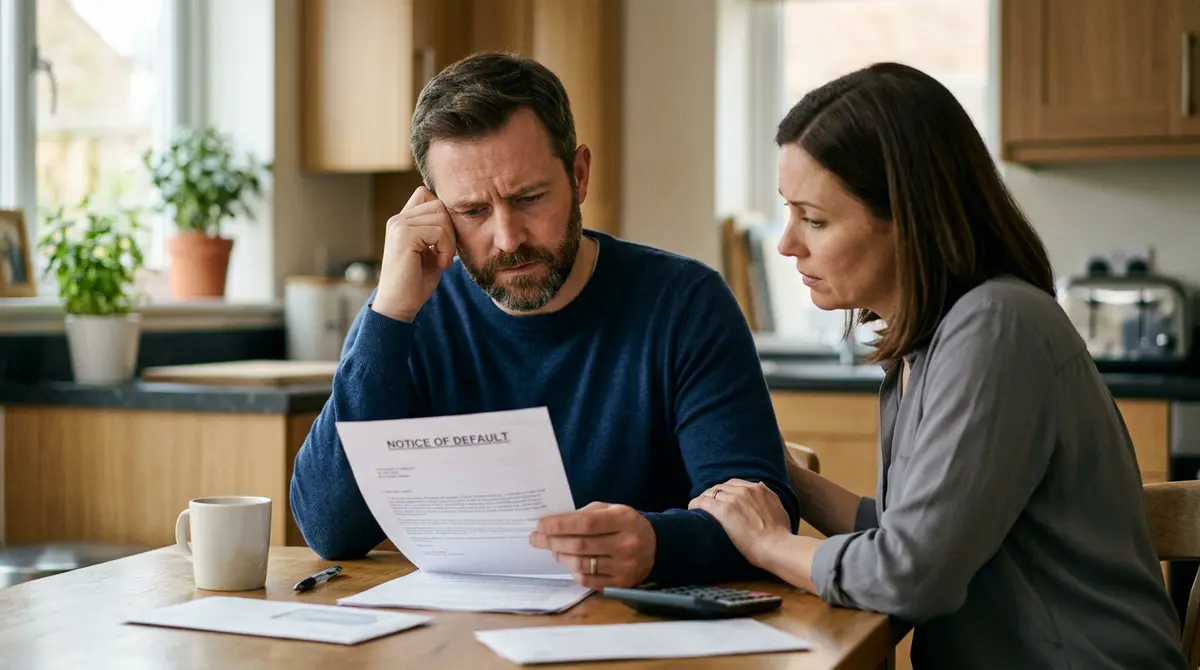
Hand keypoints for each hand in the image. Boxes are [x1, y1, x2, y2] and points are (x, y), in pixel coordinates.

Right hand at [372, 186, 456, 321]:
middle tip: (446, 254)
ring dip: (449, 241)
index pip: (428, 195)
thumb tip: (458, 213)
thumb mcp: (431, 250)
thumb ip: (438, 230)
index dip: (443, 215)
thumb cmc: (416, 281)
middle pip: (439, 204)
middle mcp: (398, 219)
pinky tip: (440, 264)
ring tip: (442, 260)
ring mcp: (398, 225)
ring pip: (441, 216)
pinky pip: (438, 230)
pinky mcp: (403, 235)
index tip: (444, 242)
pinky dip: (446, 248)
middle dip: (450, 229)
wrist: (399, 305)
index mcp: (402, 220)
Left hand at [530, 502, 656, 588]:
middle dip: (553, 541)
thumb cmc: (627, 525)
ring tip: (553, 549)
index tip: (541, 524)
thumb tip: (554, 523)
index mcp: (624, 521)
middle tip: (537, 538)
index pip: (586, 523)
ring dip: (561, 556)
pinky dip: (574, 571)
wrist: (657, 546)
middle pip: (580, 545)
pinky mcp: (621, 584)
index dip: (560, 525)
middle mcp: (626, 545)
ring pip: (581, 564)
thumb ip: (586, 514)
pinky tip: (569, 562)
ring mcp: (624, 567)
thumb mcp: (612, 510)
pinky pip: (588, 581)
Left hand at [689, 479, 791, 567]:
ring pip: (711, 492)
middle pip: (722, 486)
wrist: (776, 545)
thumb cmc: (780, 534)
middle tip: (709, 503)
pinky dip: (696, 504)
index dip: (727, 491)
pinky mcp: (722, 510)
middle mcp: (746, 490)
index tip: (723, 499)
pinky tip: (692, 509)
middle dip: (715, 494)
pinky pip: (702, 501)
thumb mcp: (779, 509)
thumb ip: (769, 498)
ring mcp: (733, 499)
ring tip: (700, 508)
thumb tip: (762, 489)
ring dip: (705, 499)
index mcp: (759, 489)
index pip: (736, 483)